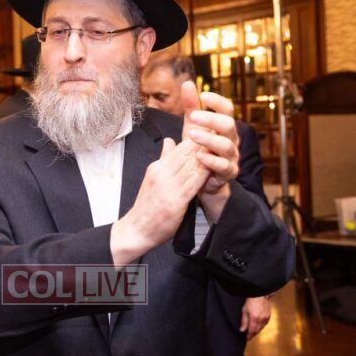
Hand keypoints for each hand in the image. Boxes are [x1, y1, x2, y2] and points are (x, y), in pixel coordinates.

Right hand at [111, 136, 209, 265]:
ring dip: (205, 153)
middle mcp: (161, 173)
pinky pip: (192, 183)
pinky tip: (212, 165)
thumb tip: (169, 141)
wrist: (137, 229)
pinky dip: (203, 172)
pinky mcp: (175, 201)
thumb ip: (164, 159)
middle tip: (217, 127)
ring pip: (190, 165)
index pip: (179, 148)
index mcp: (157, 167)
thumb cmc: (147, 205)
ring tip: (218, 140)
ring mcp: (168, 187)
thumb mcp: (153, 178)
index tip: (207, 126)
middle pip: (185, 153)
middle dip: (202, 140)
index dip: (194, 137)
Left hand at [180, 81, 239, 218]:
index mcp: (224, 126)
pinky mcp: (229, 173)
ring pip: (226, 145)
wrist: (204, 181)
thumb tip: (187, 82)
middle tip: (193, 116)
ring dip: (209, 139)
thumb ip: (191, 107)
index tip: (203, 95)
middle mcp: (231, 139)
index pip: (227, 109)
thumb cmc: (199, 150)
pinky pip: (223, 166)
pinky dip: (211, 160)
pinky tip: (199, 156)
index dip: (217, 101)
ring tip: (192, 135)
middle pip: (228, 124)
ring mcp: (232, 157)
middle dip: (211, 119)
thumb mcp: (193, 127)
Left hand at [239, 296, 270, 339]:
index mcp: (254, 318)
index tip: (247, 338)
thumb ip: (244, 322)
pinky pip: (264, 324)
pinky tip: (258, 325)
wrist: (260, 295)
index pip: (252, 331)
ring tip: (253, 331)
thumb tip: (242, 330)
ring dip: (257, 330)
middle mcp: (261, 319)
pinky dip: (261, 326)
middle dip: (253, 334)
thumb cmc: (251, 301)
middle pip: (257, 330)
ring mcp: (266, 318)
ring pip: (261, 328)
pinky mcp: (268, 316)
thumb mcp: (244, 310)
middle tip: (249, 336)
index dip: (249, 336)